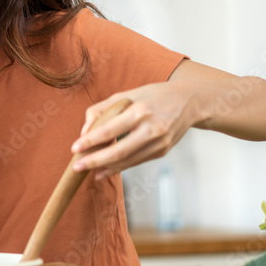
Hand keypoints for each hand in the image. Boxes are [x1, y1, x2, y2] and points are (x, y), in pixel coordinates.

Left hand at [71, 81, 198, 179]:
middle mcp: (152, 128)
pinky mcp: (163, 151)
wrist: (190, 102)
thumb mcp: (127, 94)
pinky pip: (136, 161)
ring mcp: (159, 142)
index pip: (110, 130)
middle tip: (77, 166)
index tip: (75, 148)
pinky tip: (105, 170)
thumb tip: (84, 131)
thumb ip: (102, 110)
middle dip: (95, 161)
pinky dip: (120, 167)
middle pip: (119, 151)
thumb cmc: (153, 96)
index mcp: (140, 111)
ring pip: (128, 160)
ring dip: (106, 168)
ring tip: (88, 171)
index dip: (90, 141)